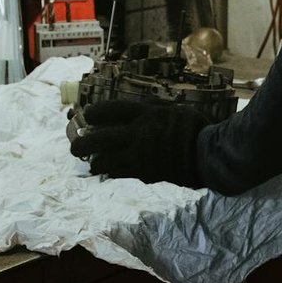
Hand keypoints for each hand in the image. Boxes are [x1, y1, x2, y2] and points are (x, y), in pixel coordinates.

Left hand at [67, 98, 207, 185]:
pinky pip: (119, 174)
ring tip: (93, 163)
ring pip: (105, 161)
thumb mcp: (175, 110)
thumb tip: (142, 109)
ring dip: (96, 162)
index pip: (112, 110)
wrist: (206, 155)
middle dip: (83, 143)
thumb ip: (155, 109)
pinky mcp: (143, 173)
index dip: (96, 112)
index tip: (87, 115)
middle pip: (100, 138)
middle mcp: (137, 133)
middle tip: (75, 147)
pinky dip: (113, 172)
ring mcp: (138, 155)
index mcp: (146, 114)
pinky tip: (111, 172)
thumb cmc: (196, 128)